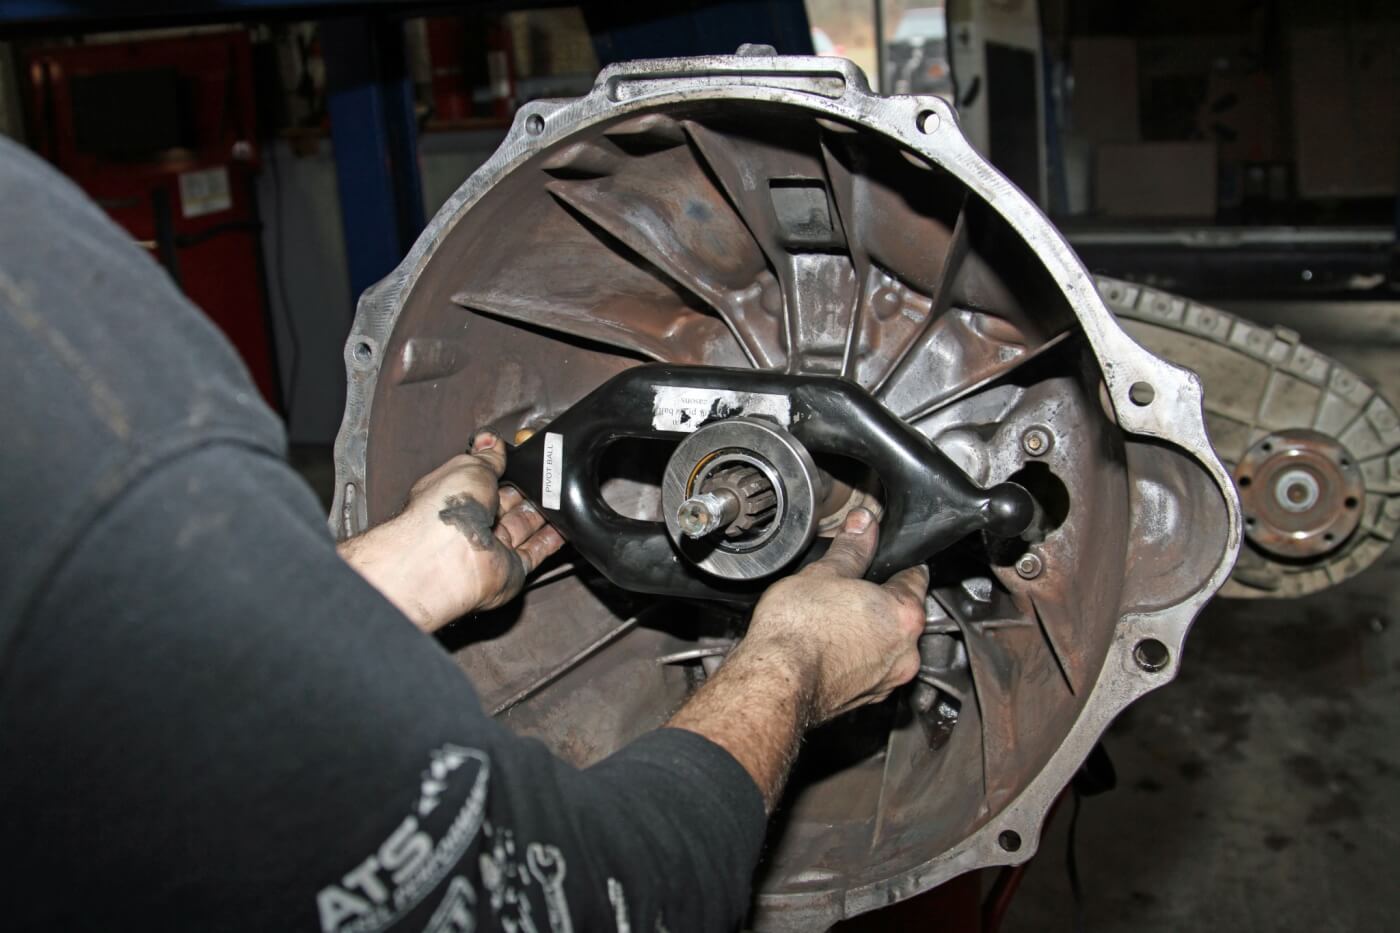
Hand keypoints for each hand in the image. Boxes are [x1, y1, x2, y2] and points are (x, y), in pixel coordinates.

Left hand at [337, 431, 564, 630]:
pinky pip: (535, 552)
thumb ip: (486, 457)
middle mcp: (469, 524)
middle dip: (527, 490)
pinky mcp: (510, 570)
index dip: (503, 468)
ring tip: (562, 495)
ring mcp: (490, 548)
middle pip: (506, 503)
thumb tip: (491, 440)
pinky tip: (565, 526)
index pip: (482, 479)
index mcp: (452, 497)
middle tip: (547, 477)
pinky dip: (551, 540)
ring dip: (543, 512)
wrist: (447, 559)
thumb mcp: (468, 467)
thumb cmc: (444, 512)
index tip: (522, 459)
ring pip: (523, 527)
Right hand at [744, 507, 928, 723]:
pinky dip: (856, 659)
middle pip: (902, 616)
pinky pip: (869, 671)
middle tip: (851, 589)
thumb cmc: (798, 631)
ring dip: (869, 633)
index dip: (898, 565)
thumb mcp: (824, 573)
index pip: (915, 578)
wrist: (776, 682)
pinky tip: (828, 649)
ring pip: (886, 647)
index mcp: (904, 615)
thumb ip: (851, 548)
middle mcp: (905, 652)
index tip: (887, 561)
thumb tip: (863, 523)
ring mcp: (887, 681)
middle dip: (881, 602)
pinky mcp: (865, 700)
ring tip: (834, 621)